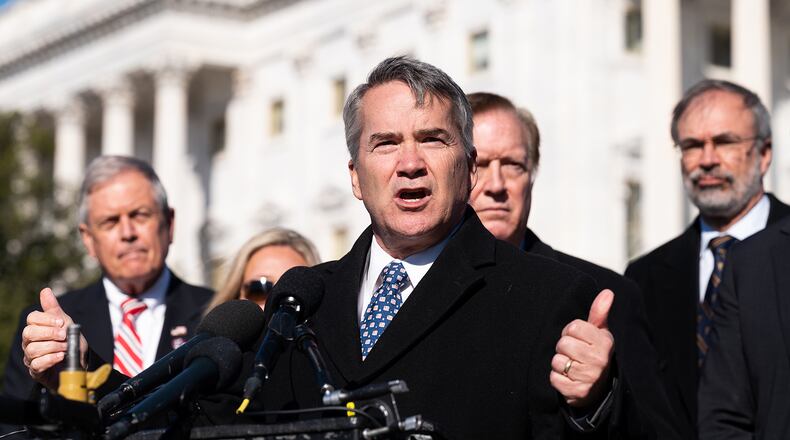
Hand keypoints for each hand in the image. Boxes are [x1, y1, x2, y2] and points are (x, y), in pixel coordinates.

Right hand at [21, 288, 87, 388]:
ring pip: (32, 349)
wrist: (78, 362)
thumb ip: (54, 308)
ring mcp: (30, 356)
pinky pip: (36, 364)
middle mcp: (29, 341)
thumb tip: (45, 290)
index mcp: (36, 327)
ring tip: (65, 348)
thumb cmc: (69, 341)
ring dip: (53, 347)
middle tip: (64, 335)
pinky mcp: (35, 370)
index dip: (46, 320)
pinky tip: (60, 357)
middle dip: (49, 333)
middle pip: (28, 333)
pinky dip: (50, 359)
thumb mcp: (65, 322)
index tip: (61, 322)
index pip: (31, 318)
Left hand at [550, 289, 614, 407]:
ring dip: (560, 363)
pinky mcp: (578, 392)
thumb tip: (607, 292)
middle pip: (564, 344)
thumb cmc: (594, 353)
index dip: (570, 332)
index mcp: (604, 343)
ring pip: (557, 361)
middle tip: (573, 353)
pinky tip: (568, 378)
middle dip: (563, 347)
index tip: (577, 338)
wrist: (597, 388)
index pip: (573, 327)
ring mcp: (589, 378)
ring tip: (571, 365)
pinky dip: (557, 378)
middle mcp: (599, 360)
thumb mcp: (599, 332)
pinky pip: (554, 378)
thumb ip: (599, 312)